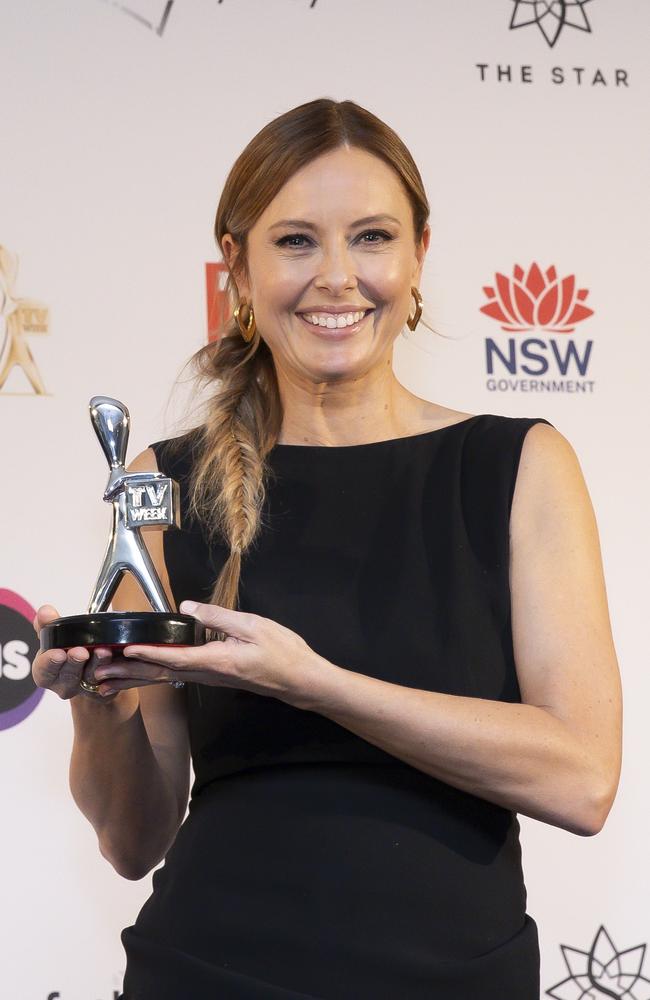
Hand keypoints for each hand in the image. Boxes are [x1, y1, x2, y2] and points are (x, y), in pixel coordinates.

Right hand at [32, 605, 154, 703]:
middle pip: (68, 676)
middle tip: (81, 652)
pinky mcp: (104, 690)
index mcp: (46, 673)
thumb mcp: (55, 636)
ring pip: (91, 678)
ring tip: (103, 651)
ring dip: (98, 664)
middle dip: (74, 664)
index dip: (50, 663)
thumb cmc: (68, 648)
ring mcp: (84, 689)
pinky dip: (114, 669)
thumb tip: (45, 611)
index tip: (58, 653)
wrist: (90, 666)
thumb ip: (47, 624)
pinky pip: (110, 682)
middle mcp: (64, 684)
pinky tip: (118, 657)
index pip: (44, 670)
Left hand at [92, 601, 326, 704]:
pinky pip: (175, 677)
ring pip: (164, 678)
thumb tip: (187, 606)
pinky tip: (140, 676)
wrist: (299, 680)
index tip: (124, 650)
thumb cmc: (281, 652)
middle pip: (160, 674)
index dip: (148, 653)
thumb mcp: (252, 625)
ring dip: (134, 678)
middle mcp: (207, 673)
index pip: (174, 657)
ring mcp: (209, 678)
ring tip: (106, 681)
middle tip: (98, 673)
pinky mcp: (212, 676)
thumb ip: (218, 616)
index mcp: (216, 660)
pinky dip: (152, 676)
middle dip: (127, 673)